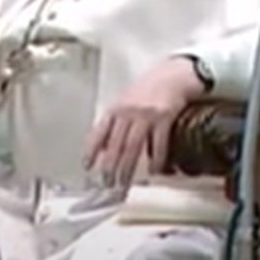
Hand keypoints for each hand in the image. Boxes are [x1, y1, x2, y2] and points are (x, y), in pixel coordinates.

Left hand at [82, 57, 208, 184]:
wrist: (173, 74)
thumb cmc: (148, 90)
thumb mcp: (125, 102)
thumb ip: (114, 123)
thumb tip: (103, 148)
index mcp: (116, 108)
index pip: (99, 132)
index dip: (91, 150)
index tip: (87, 167)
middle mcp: (127, 111)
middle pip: (115, 144)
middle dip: (109, 166)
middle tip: (107, 184)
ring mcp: (145, 115)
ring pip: (132, 146)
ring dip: (127, 168)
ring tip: (124, 184)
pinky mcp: (164, 117)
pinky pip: (158, 143)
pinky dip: (156, 159)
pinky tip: (155, 170)